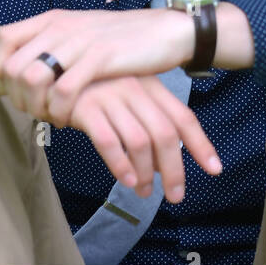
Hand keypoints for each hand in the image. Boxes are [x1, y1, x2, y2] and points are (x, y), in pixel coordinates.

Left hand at [0, 9, 191, 125]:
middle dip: (17, 97)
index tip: (16, 88)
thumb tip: (29, 64)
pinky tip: (70, 119)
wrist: (165, 32)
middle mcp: (61, 27)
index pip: (4, 40)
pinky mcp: (99, 59)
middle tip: (35, 112)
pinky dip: (60, 111)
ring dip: (36, 106)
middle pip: (13, 66)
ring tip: (51, 116)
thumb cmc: (123, 38)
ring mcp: (79, 42)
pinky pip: (63, 90)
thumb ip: (55, 42)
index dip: (1, 68)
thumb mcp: (83, 31)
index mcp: (54, 19)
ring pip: (32, 79)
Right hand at [67, 74, 221, 203]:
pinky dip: (120, 164)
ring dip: (146, 172)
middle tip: (175, 195)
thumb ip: (149, 125)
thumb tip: (166, 165)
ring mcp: (111, 96)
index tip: (214, 170)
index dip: (201, 145)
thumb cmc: (94, 90)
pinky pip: (108, 141)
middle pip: (165, 134)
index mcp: (151, 86)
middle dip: (175, 169)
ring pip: (140, 141)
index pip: (183, 118)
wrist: (50, 69)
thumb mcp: (128, 98)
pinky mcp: (85, 107)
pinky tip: (126, 180)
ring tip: (145, 192)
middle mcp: (135, 88)